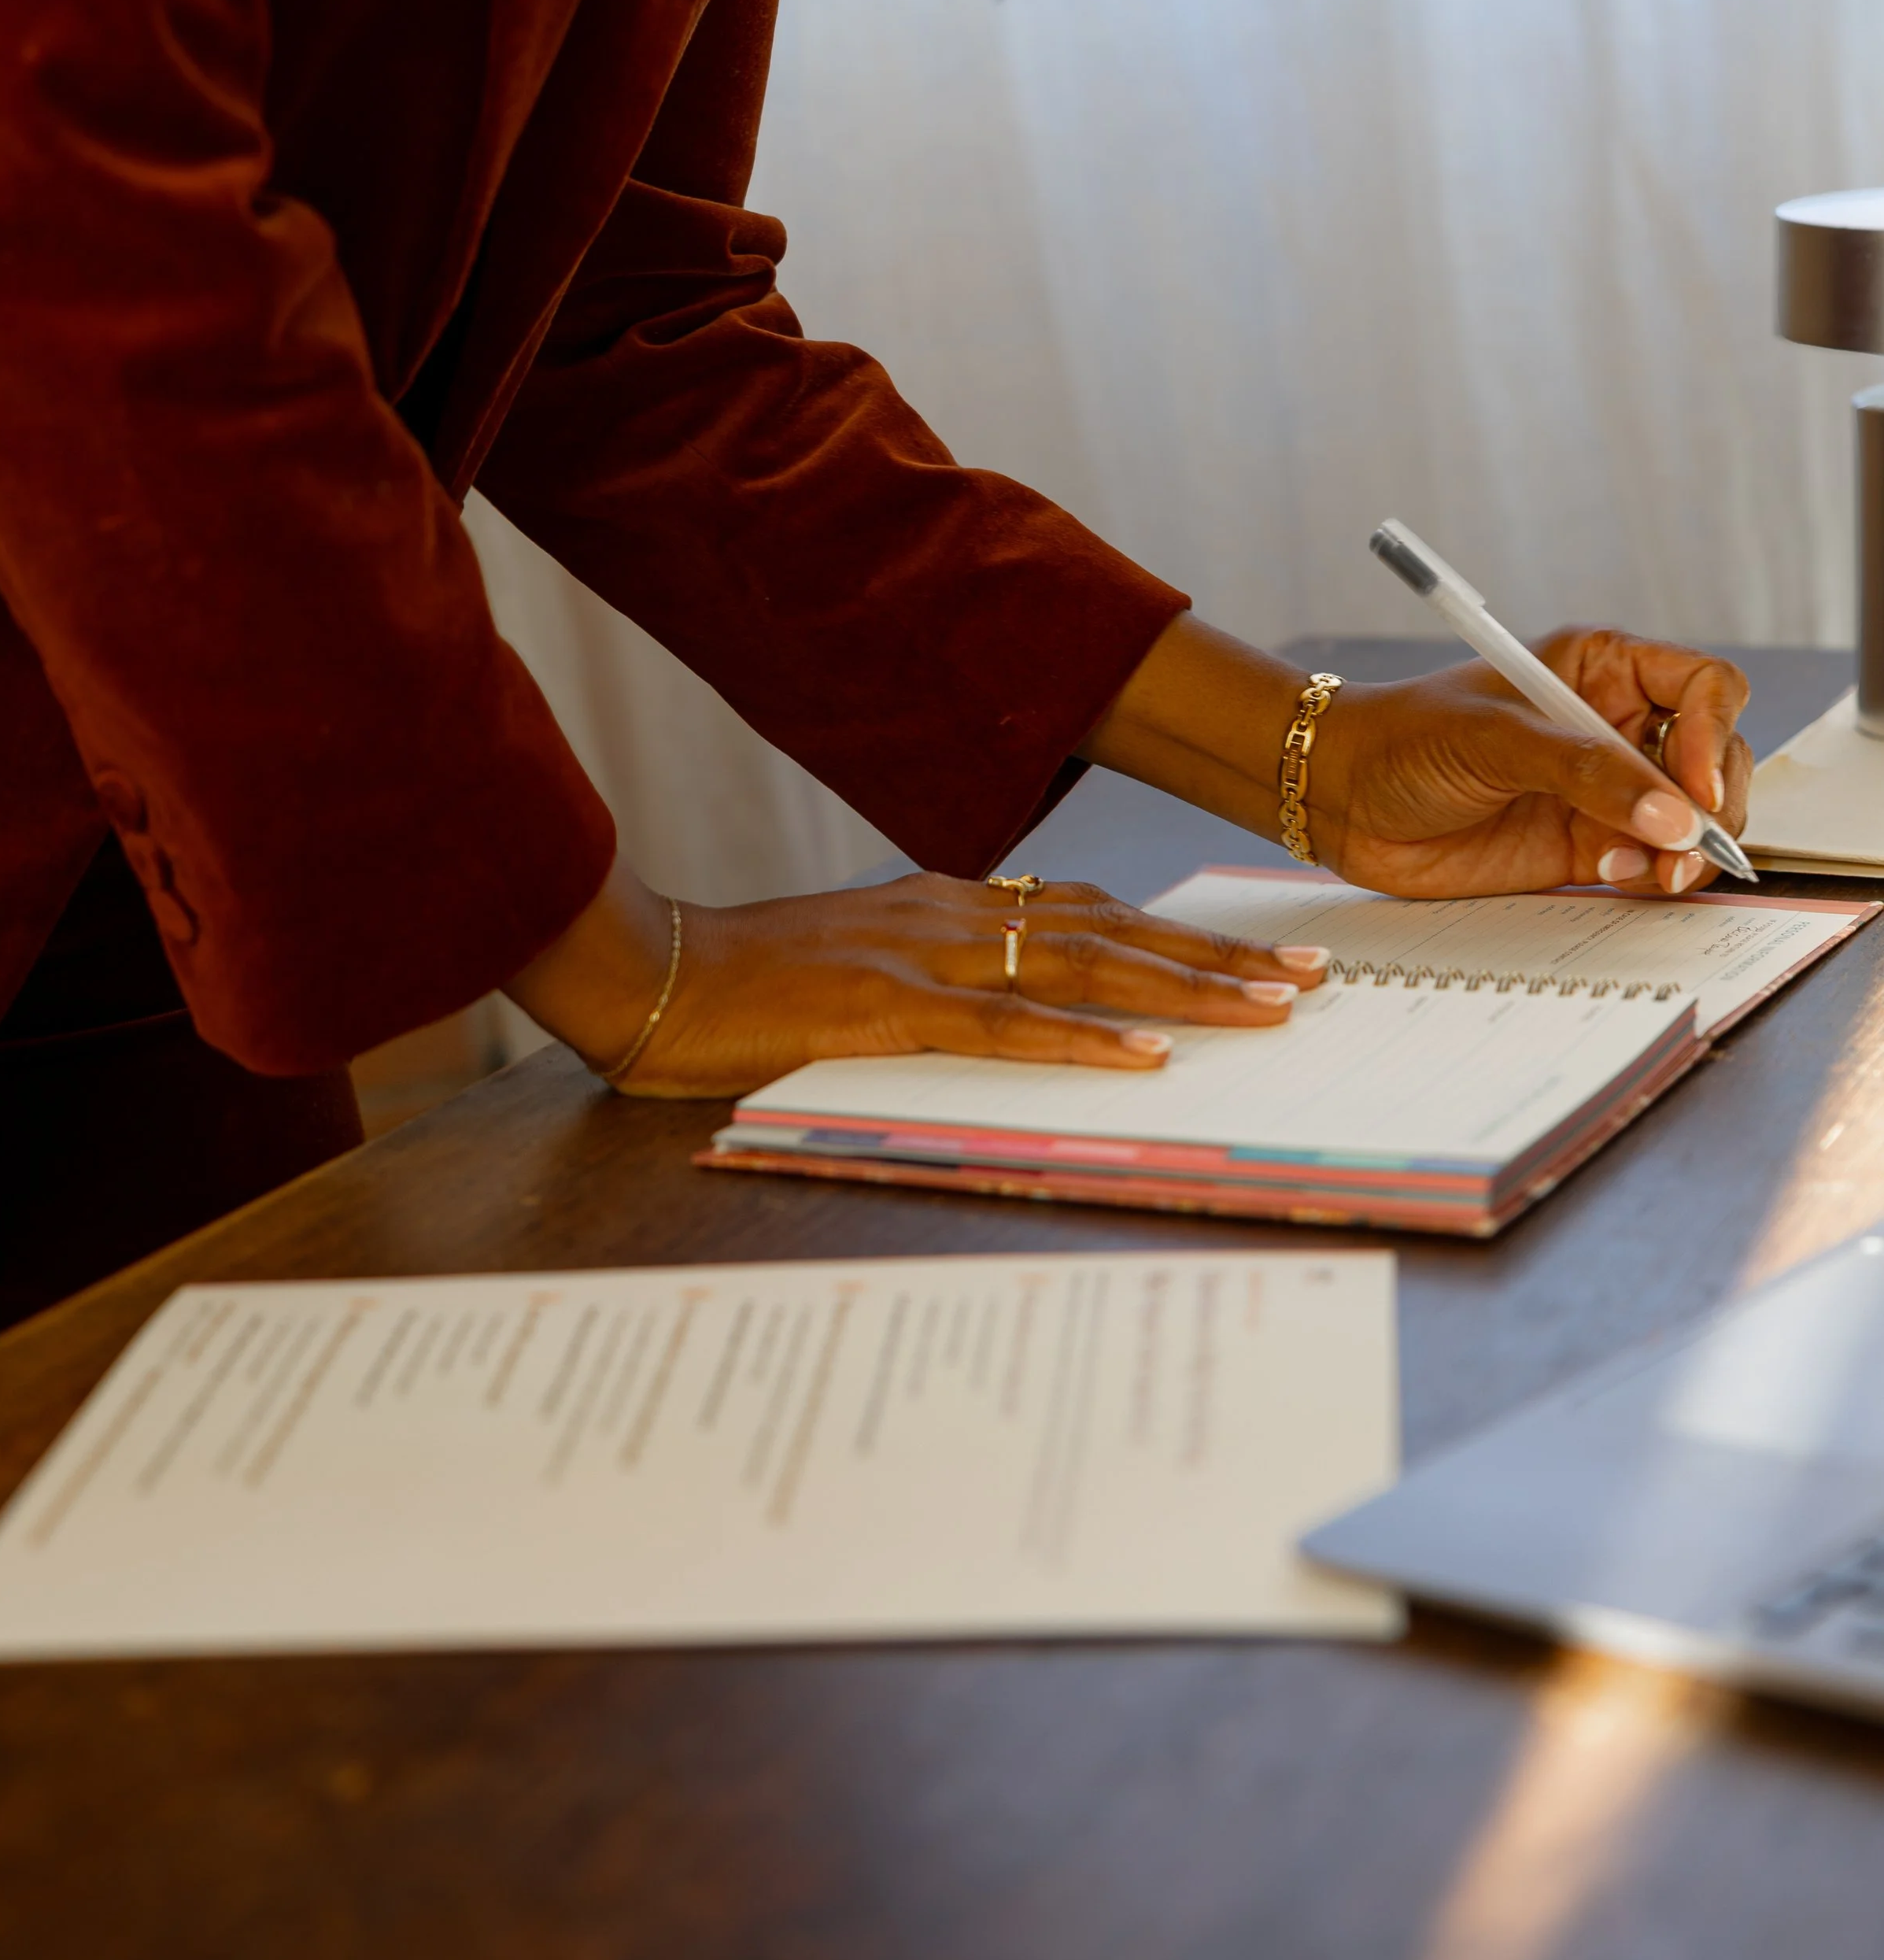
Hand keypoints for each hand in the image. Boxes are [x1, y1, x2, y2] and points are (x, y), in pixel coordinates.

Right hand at [508, 860, 1332, 1097]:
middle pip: (1113, 932)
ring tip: (1266, 1012)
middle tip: (1308, 981)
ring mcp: (923, 957)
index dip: (1181, 935)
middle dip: (1216, 958)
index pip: (1092, 912)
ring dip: (1182, 990)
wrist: (651, 970)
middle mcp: (954, 915)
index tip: (1261, 956)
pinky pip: (1001, 1026)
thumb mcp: (863, 964)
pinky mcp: (885, 1008)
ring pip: (1080, 968)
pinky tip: (1142, 1055)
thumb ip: (941, 977)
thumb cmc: (751, 981)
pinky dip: (1079, 1038)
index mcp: (951, 904)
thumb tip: (1019, 1000)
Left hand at [1086, 612, 1751, 898]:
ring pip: (1693, 819)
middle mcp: (1613, 725)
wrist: (1343, 799)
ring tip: (1651, 871)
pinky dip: (1655, 876)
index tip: (1693, 787)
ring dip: (1689, 850)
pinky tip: (1614, 875)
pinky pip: (1653, 862)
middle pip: (1715, 759)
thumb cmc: (1404, 739)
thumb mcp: (1496, 739)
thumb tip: (1673, 814)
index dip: (1713, 735)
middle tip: (1684, 845)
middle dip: (1712, 805)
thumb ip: (1586, 773)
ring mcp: (1604, 788)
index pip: (1705, 688)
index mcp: (1602, 668)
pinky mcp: (1586, 844)